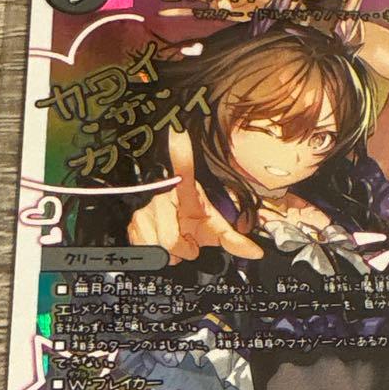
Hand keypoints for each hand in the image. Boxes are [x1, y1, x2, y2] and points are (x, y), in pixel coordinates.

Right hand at [126, 129, 263, 263]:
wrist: (172, 225)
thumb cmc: (192, 220)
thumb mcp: (214, 228)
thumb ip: (234, 241)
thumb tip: (256, 252)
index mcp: (185, 192)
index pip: (183, 172)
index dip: (181, 157)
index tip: (178, 133)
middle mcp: (161, 197)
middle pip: (171, 241)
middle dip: (183, 250)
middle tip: (187, 241)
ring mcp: (144, 210)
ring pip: (157, 248)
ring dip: (170, 254)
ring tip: (175, 242)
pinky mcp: (132, 222)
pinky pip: (145, 250)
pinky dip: (157, 255)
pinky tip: (162, 243)